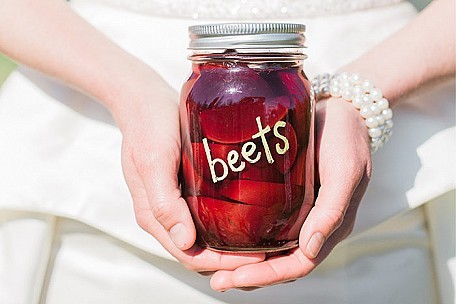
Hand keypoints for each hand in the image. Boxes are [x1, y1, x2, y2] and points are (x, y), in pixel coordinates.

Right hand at [117, 83, 264, 271]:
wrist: (144, 100)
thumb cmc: (148, 127)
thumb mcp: (154, 162)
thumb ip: (164, 203)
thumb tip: (185, 242)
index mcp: (154, 216)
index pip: (190, 256)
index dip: (223, 264)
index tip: (256, 260)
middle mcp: (166, 215)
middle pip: (201, 252)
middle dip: (232, 260)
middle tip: (268, 253)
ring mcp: (177, 203)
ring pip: (206, 237)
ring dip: (232, 246)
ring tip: (264, 240)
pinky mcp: (187, 189)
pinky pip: (207, 216)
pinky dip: (227, 224)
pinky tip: (251, 217)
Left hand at [210, 97, 371, 289]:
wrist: (341, 110)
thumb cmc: (346, 139)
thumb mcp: (345, 172)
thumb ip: (332, 210)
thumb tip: (310, 249)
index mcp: (330, 226)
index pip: (297, 264)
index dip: (267, 276)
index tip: (234, 277)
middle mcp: (313, 225)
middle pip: (280, 262)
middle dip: (249, 275)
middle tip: (217, 279)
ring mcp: (299, 212)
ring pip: (272, 248)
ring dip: (246, 261)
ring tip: (214, 265)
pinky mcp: (287, 196)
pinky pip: (267, 224)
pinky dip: (248, 237)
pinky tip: (225, 235)